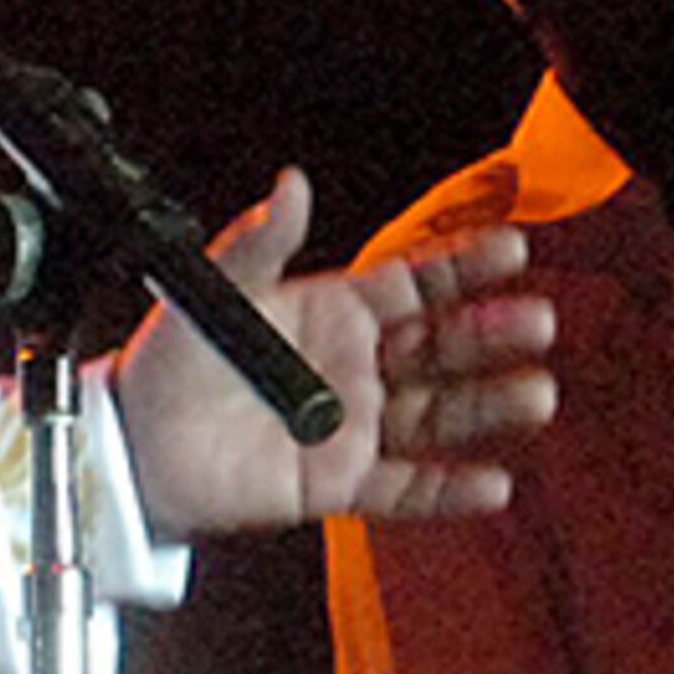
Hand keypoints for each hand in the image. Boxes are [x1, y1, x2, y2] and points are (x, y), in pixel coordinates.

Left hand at [103, 169, 552, 538]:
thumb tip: (292, 184)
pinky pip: (406, 488)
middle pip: (441, 348)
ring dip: (489, 407)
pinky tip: (493, 484)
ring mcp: (354, 427)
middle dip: (491, 333)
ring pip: (438, 416)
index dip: (464, 267)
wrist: (135, 446)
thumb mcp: (216, 293)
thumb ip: (258, 243)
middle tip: (538, 320)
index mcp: (333, 311)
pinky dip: (449, 490)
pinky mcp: (340, 483)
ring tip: (537, 394)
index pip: (415, 284)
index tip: (514, 247)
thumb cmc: (173, 362)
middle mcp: (355, 367)